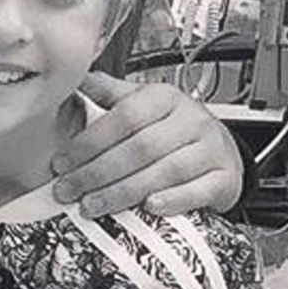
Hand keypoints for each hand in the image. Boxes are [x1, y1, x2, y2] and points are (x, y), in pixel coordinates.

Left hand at [51, 72, 242, 217]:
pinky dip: (173, 201)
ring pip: (165, 171)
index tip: (62, 163)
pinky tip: (149, 207)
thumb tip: (74, 81)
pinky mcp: (225, 178)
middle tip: (69, 190)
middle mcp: (191, 120)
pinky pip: (198, 191)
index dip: (89, 142)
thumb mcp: (143, 104)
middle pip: (140, 148)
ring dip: (123, 192)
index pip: (124, 116)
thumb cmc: (174, 129)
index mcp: (165, 97)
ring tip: (93, 205)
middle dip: (97, 173)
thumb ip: (109, 94)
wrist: (220, 149)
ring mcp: (211, 149)